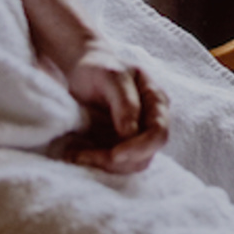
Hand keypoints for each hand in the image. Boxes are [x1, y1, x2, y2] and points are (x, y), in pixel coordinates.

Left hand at [51, 45, 168, 173]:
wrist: (85, 70)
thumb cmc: (99, 68)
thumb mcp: (111, 76)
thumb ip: (125, 102)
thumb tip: (130, 134)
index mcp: (156, 101)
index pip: (158, 133)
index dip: (139, 148)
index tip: (113, 154)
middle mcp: (152, 121)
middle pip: (146, 155)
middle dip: (115, 161)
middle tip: (81, 155)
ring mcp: (137, 135)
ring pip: (130, 164)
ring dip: (103, 165)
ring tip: (74, 154)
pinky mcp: (121, 145)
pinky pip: (115, 165)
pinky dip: (95, 164)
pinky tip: (76, 154)